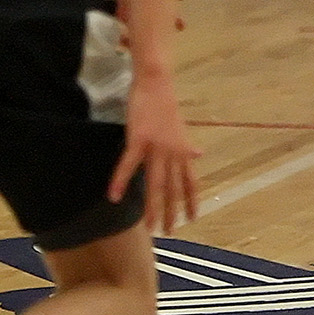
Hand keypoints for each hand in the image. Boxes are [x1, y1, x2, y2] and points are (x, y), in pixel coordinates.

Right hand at [108, 73, 199, 234]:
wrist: (157, 83)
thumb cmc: (165, 104)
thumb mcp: (181, 128)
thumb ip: (187, 146)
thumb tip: (200, 153)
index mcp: (183, 150)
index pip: (191, 181)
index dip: (192, 201)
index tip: (193, 218)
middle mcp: (174, 152)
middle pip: (174, 188)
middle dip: (171, 212)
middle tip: (169, 232)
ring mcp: (157, 147)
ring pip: (155, 183)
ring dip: (152, 207)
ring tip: (149, 227)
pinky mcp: (139, 139)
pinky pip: (129, 165)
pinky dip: (120, 181)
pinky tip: (113, 197)